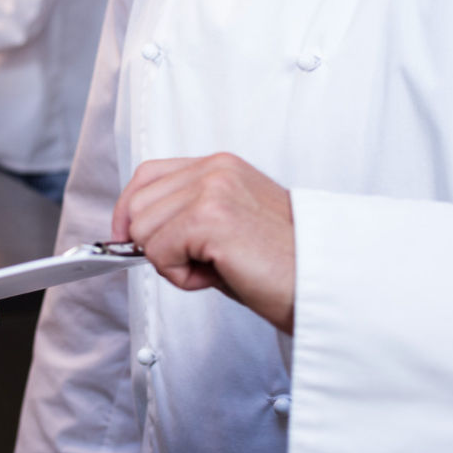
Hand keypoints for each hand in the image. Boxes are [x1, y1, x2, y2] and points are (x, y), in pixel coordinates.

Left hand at [113, 154, 295, 332]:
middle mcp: (215, 170)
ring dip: (172, 263)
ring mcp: (212, 190)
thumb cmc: (283, 265)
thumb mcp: (228, 226)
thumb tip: (135, 234)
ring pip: (143, 233)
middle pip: (137, 207)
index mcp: (220, 166)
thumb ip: (185, 218)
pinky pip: (159, 253)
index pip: (147, 175)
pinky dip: (181, 276)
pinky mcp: (210, 218)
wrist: (326, 285)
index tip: (126, 241)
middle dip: (157, 246)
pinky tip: (219, 274)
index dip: (129, 211)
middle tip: (203, 264)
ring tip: (218, 267)